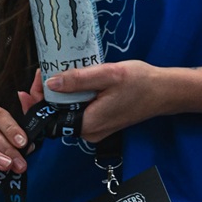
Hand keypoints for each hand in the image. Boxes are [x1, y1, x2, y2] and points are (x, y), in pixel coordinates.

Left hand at [44, 60, 160, 143]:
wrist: (164, 91)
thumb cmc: (139, 82)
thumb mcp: (108, 74)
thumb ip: (78, 79)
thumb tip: (51, 83)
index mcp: (88, 124)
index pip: (52, 117)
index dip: (39, 99)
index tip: (37, 77)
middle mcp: (89, 132)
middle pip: (58, 114)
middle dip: (47, 92)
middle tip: (45, 69)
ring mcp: (96, 128)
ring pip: (68, 111)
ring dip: (61, 92)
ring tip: (57, 70)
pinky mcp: (101, 121)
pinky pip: (80, 109)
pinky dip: (73, 95)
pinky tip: (74, 79)